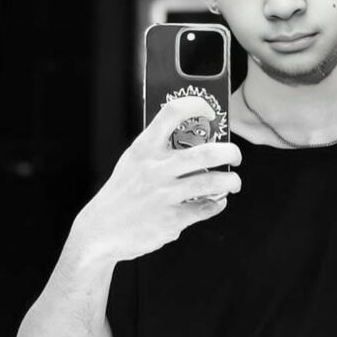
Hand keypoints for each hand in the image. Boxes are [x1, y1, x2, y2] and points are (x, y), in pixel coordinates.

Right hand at [73, 96, 241, 261]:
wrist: (100, 231)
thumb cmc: (121, 193)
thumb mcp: (133, 161)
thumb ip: (158, 149)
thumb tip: (194, 138)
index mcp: (144, 148)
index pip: (172, 114)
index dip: (196, 106)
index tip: (209, 111)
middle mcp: (155, 169)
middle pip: (205, 153)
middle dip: (230, 152)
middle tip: (236, 156)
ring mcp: (164, 195)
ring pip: (211, 183)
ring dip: (230, 181)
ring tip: (234, 182)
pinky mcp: (171, 219)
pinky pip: (204, 208)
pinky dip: (216, 204)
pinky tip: (217, 202)